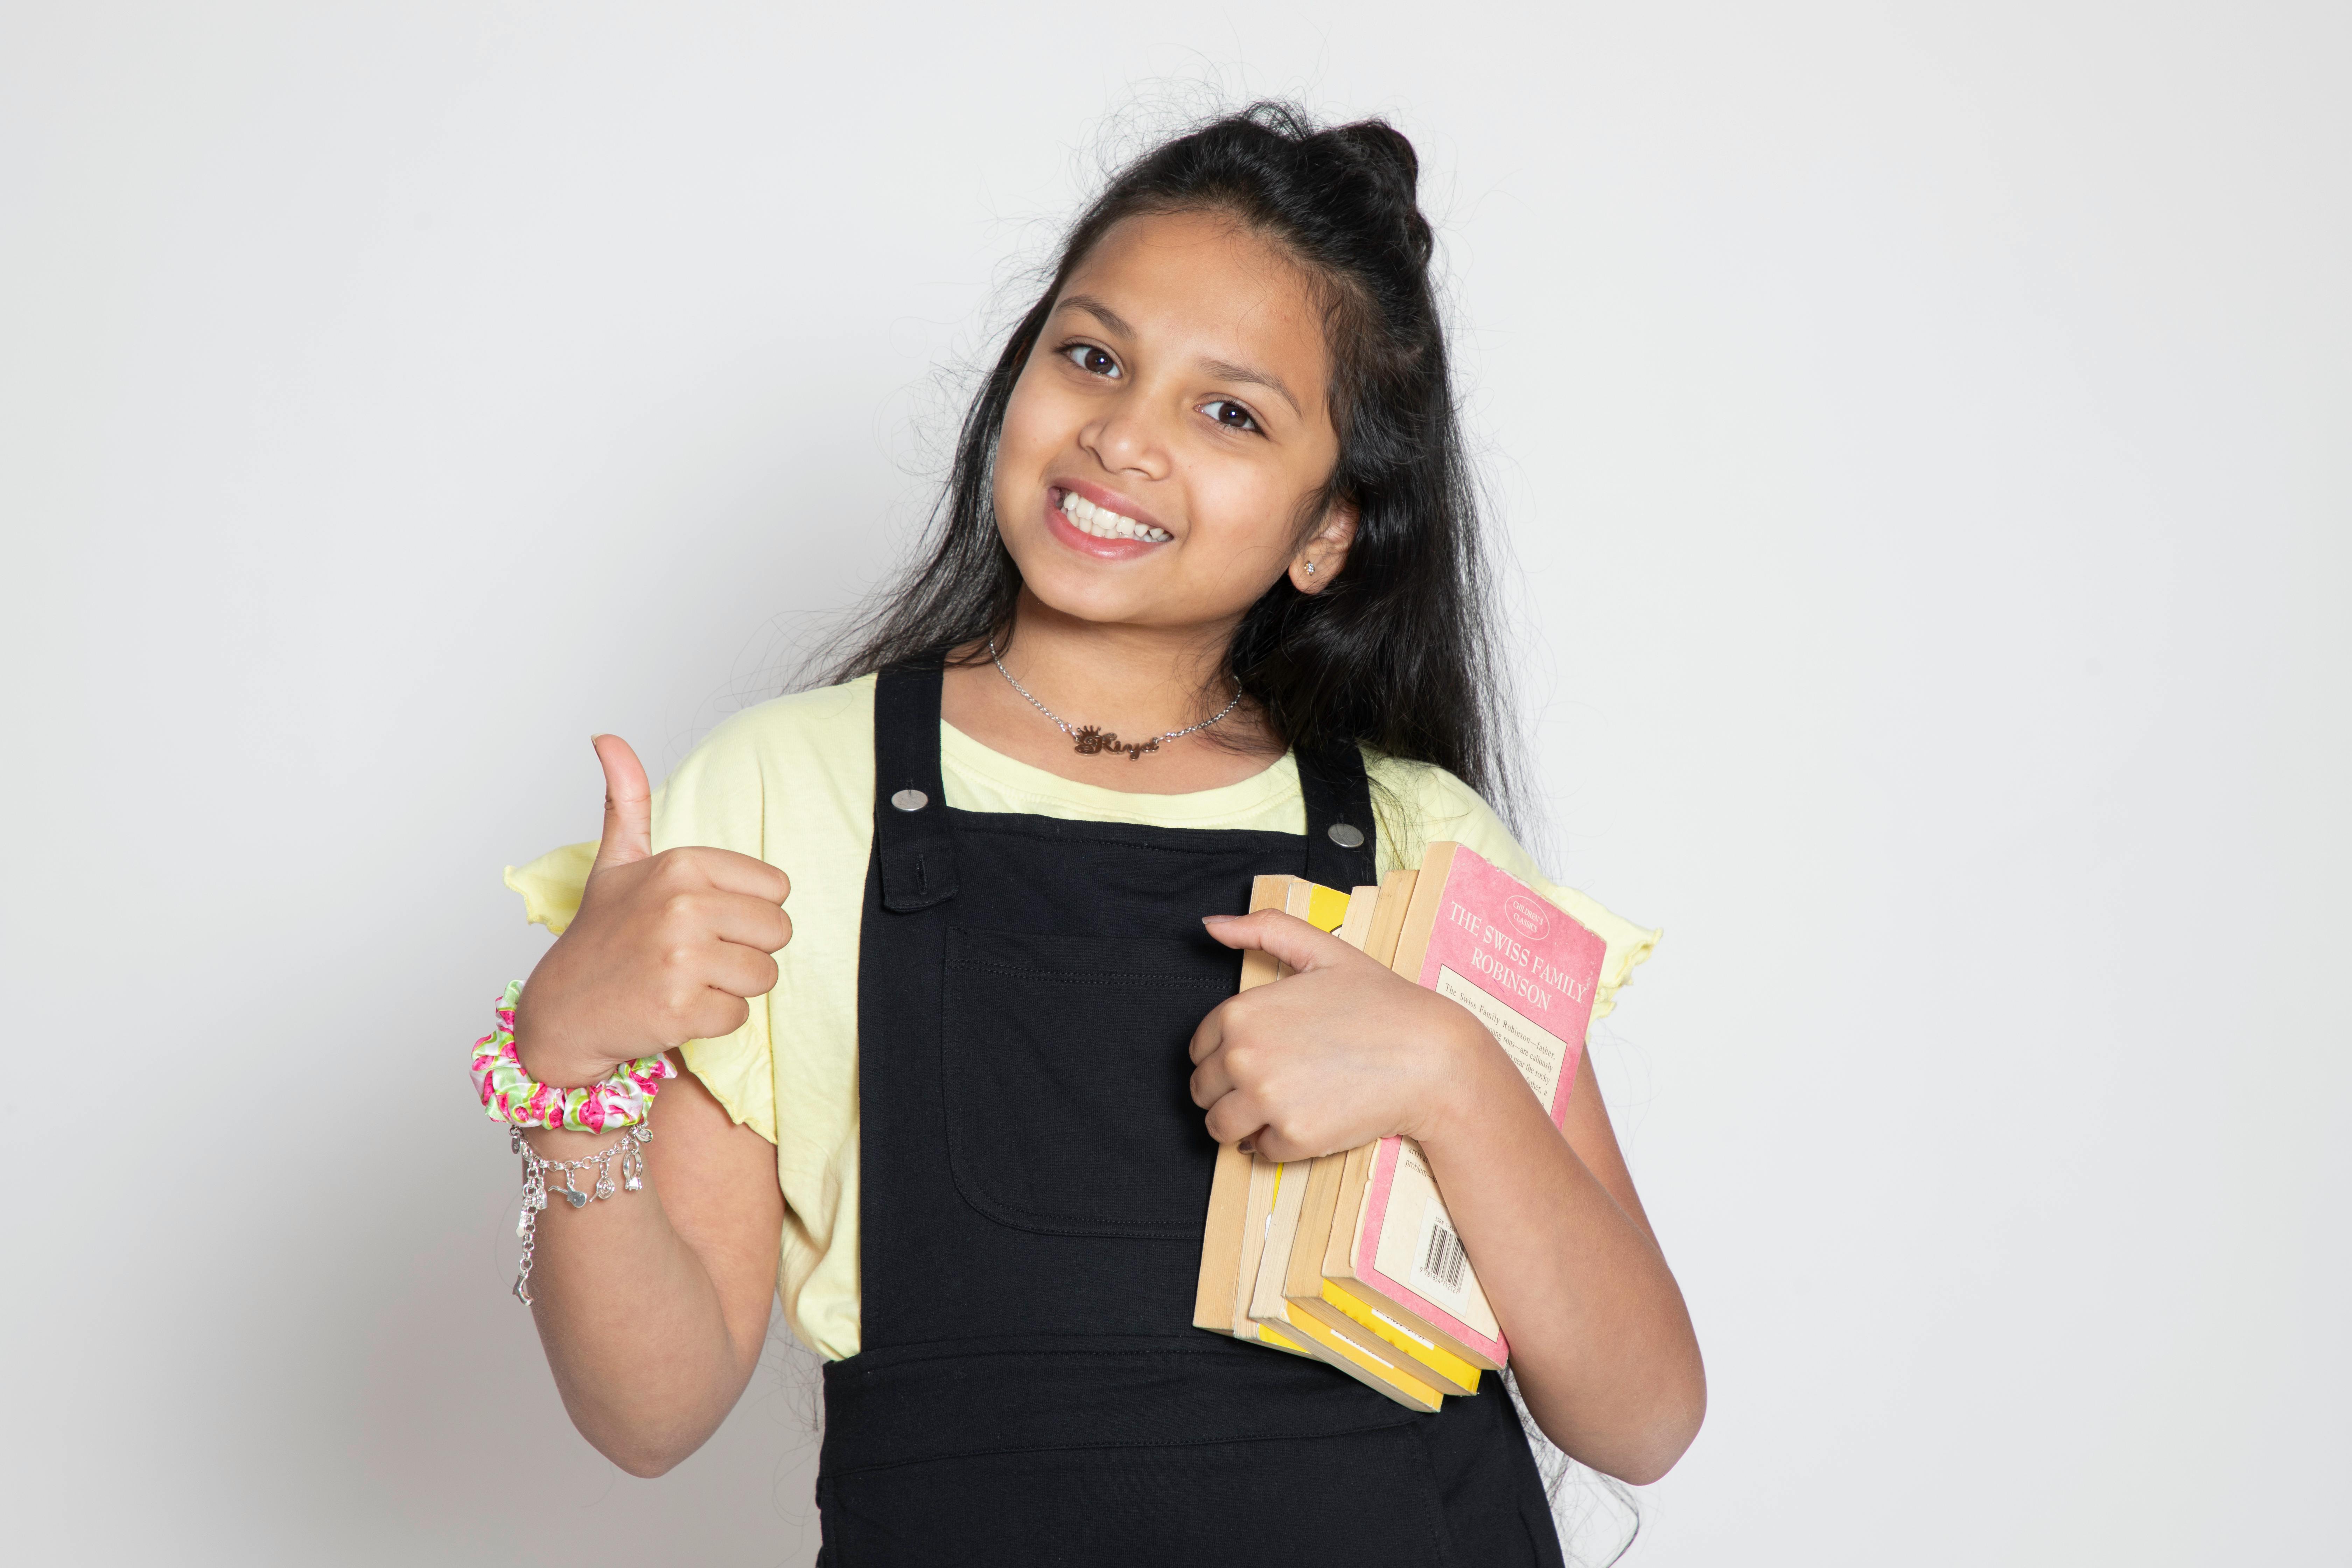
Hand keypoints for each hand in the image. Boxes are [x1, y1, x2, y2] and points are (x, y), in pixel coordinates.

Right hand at [512, 735, 791, 1087]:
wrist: (562, 1009)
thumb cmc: (601, 935)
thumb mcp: (616, 861)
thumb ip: (626, 799)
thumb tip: (606, 737)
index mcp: (680, 866)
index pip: (776, 888)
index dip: (748, 910)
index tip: (705, 919)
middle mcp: (683, 907)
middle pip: (778, 932)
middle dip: (746, 949)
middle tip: (697, 955)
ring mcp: (682, 958)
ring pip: (765, 975)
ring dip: (732, 986)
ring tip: (686, 979)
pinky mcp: (682, 1008)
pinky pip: (740, 1015)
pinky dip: (714, 1020)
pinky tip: (676, 1008)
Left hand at [1187, 910, 1495, 1161]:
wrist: (1431, 1057)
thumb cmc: (1380, 1002)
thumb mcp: (1322, 949)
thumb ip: (1262, 931)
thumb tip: (1211, 924)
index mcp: (1240, 1013)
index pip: (1199, 1050)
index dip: (1227, 1054)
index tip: (1261, 1053)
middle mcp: (1244, 1058)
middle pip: (1203, 1091)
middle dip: (1232, 1090)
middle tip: (1279, 1079)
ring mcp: (1267, 1101)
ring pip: (1220, 1127)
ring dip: (1245, 1122)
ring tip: (1287, 1102)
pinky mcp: (1293, 1138)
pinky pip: (1260, 1151)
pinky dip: (1281, 1142)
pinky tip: (1313, 1116)